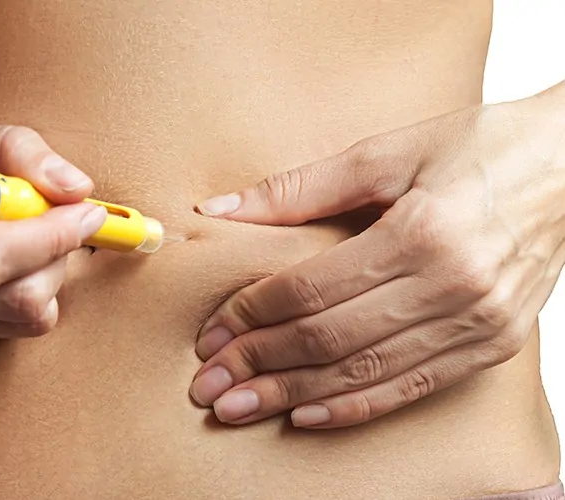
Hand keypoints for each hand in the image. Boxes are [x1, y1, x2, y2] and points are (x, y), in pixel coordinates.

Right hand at [0, 122, 105, 352]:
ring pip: (15, 321)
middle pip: (11, 298)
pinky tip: (5, 268)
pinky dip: (21, 299)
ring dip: (47, 280)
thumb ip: (9, 150)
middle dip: (58, 259)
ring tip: (32, 244)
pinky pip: (0, 333)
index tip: (87, 213)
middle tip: (61, 226)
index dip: (52, 236)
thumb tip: (74, 186)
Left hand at [189, 84, 564, 427]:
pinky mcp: (491, 345)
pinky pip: (413, 388)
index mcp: (422, 232)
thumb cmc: (483, 148)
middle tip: (208, 384)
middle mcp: (452, 286)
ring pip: (365, 372)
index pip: (312, 290)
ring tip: (239, 408)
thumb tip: (222, 211)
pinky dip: (357, 407)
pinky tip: (308, 415)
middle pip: (331, 338)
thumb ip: (300, 187)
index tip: (212, 332)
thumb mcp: (388, 152)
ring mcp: (477, 323)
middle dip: (260, 364)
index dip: (253, 314)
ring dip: (294, 395)